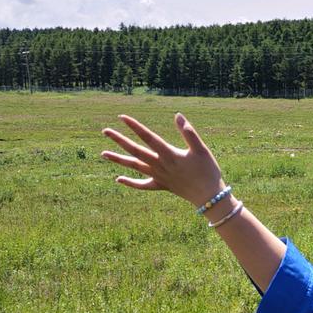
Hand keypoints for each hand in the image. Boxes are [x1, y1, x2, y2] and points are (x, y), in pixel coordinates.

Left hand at [101, 113, 222, 207]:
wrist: (209, 196)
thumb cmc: (208, 171)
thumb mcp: (201, 150)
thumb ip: (189, 133)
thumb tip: (177, 115)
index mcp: (169, 154)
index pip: (148, 137)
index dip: (135, 126)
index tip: (122, 117)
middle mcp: (160, 165)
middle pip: (135, 151)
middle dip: (119, 140)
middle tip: (105, 131)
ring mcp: (159, 176)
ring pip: (135, 167)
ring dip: (118, 160)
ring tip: (103, 154)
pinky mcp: (162, 185)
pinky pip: (143, 185)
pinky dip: (130, 182)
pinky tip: (118, 179)